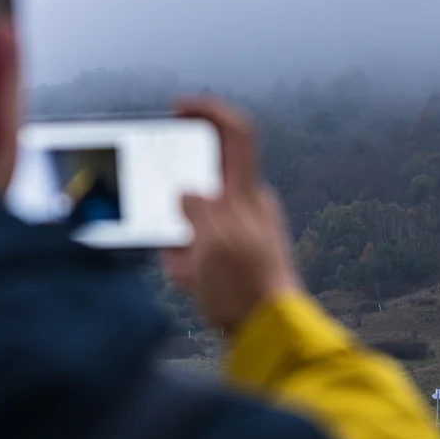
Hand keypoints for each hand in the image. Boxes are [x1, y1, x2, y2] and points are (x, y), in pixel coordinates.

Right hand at [162, 96, 302, 333]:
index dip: (207, 110)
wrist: (268, 332)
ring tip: (189, 269)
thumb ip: (197, 208)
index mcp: (246, 192)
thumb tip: (185, 193)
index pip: (235, 132)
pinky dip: (183, 263)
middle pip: (202, 178)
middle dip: (176, 199)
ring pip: (191, 218)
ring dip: (178, 240)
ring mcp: (239, 229)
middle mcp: (246, 204)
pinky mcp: (231, 254)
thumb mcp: (214, 244)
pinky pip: (193, 249)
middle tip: (171, 224)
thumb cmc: (246, 289)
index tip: (177, 106)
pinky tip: (192, 283)